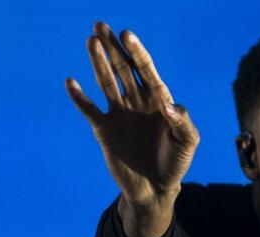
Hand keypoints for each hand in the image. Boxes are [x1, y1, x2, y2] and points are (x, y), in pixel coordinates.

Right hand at [64, 21, 198, 233]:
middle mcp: (137, 101)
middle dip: (113, 48)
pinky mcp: (104, 130)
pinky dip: (80, 97)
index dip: (137, 52)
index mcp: (158, 100)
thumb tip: (167, 104)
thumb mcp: (188, 142)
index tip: (127, 34)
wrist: (156, 188)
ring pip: (107, 82)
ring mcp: (119, 114)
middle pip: (123, 69)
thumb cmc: (176, 163)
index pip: (146, 70)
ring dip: (98, 62)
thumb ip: (182, 122)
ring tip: (90, 41)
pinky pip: (89, 110)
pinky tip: (71, 82)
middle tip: (101, 25)